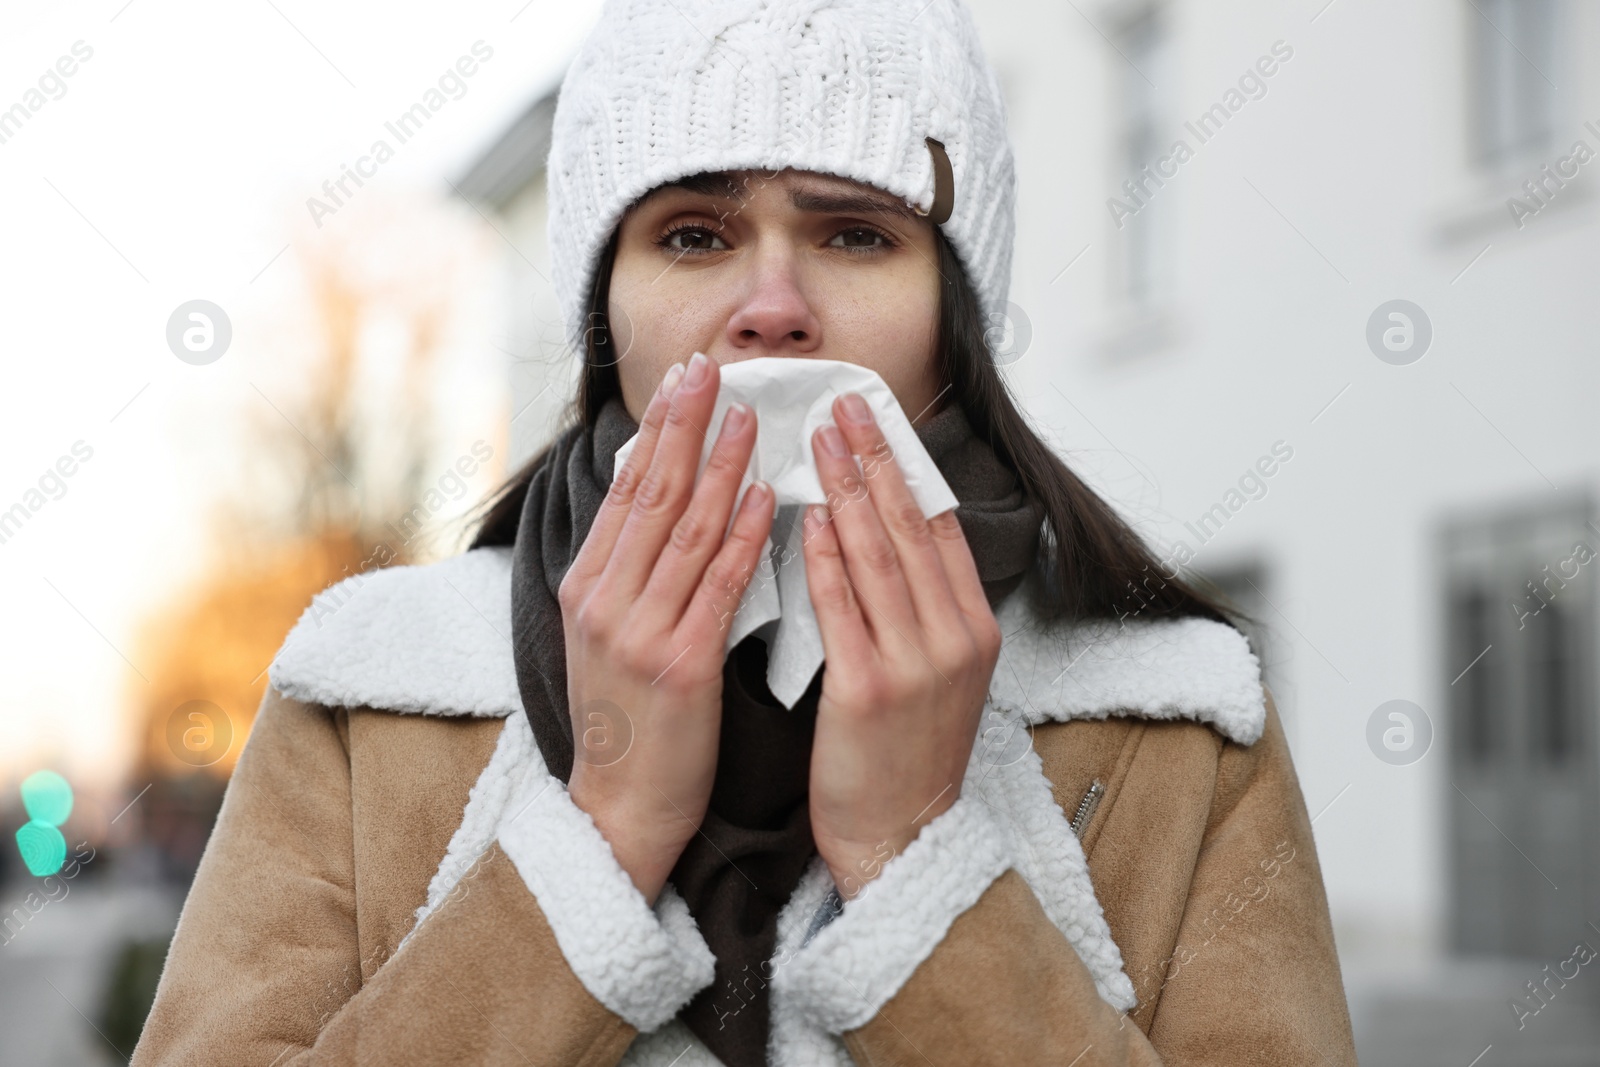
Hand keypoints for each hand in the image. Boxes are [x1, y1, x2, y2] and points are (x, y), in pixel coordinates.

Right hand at [558, 353, 774, 906]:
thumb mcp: (605, 636)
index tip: (682, 381)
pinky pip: (719, 585)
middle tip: (710, 369)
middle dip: (682, 425)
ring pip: (686, 529)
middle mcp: (605, 600)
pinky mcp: (680, 665)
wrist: (619, 809)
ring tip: (748, 417)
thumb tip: (654, 500)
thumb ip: (627, 571)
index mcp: (586, 588)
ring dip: (719, 466)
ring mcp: (639, 631)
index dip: (655, 430)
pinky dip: (742, 535)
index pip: (625, 492)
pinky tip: (765, 497)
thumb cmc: (626, 722)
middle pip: (649, 494)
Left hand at [800, 392, 1002, 900]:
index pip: (941, 525)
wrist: (901, 839)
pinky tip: (806, 513)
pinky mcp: (868, 690)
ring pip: (879, 553)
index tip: (877, 418)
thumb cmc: (906, 756)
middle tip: (842, 402)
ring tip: (818, 437)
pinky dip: (825, 554)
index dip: (908, 464)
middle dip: (875, 456)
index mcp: (975, 629)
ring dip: (847, 486)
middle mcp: (954, 638)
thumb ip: (925, 610)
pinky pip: (842, 605)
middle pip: (912, 524)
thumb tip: (893, 537)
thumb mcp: (941, 677)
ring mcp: (916, 663)